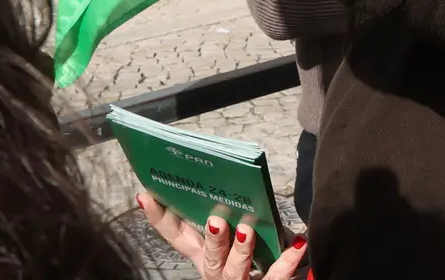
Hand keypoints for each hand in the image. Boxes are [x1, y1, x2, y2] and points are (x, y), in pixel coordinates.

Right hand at [139, 195, 305, 279]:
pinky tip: (298, 244)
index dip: (159, 217)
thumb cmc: (252, 257)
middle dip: (213, 239)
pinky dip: (287, 261)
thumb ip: (229, 212)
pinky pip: (275, 277)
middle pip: (210, 257)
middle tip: (216, 220)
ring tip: (247, 231)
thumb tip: (229, 173)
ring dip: (240, 251)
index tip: (145, 194)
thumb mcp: (233, 236)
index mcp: (204, 255)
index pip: (177, 236)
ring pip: (235, 270)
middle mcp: (216, 271)